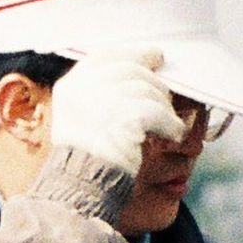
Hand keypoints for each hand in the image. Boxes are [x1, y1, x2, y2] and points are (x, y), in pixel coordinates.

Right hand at [39, 50, 191, 175]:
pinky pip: (161, 113)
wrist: (82, 189)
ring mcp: (104, 101)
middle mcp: (84, 89)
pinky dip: (171, 126)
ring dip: (164, 110)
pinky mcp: (126, 118)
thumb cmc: (86, 160)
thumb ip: (101, 94)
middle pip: (134, 70)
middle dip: (155, 86)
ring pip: (151, 90)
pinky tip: (170, 136)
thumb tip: (144, 73)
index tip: (154, 57)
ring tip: (163, 129)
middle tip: (165, 101)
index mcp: (70, 87)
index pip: (106, 57)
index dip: (134, 54)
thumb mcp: (82, 120)